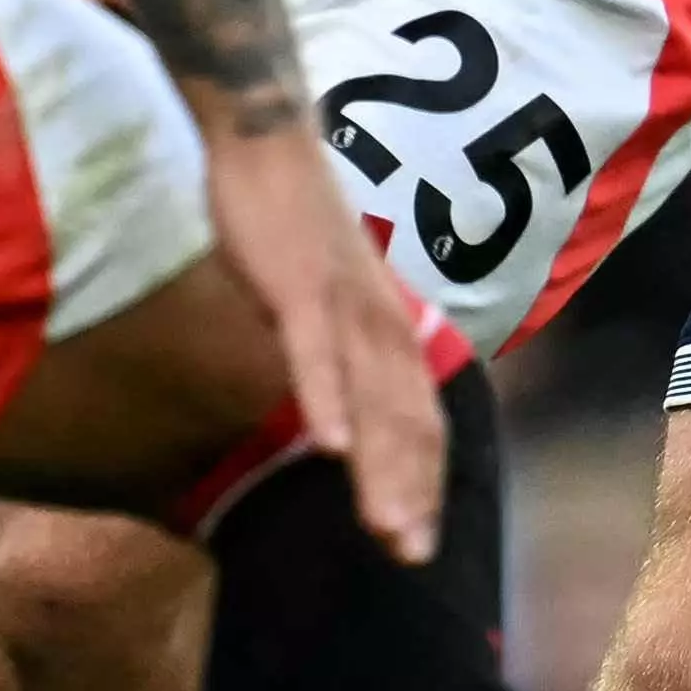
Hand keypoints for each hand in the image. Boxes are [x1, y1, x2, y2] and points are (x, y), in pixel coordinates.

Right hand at [206, 121, 448, 560]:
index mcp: (385, 323)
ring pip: (373, 395)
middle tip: (412, 556)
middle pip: (408, 416)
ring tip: (386, 528)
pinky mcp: (297, 283)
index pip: (421, 413)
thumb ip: (337, 344)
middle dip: (412, 490)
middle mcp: (379, 317)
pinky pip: (314, 351)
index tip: (420, 540)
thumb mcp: (325, 290)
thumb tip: (336, 403)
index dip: (424, 477)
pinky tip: (325, 449)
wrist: (266, 134)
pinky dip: (325, 399)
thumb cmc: (289, 217)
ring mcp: (341, 300)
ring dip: (381, 464)